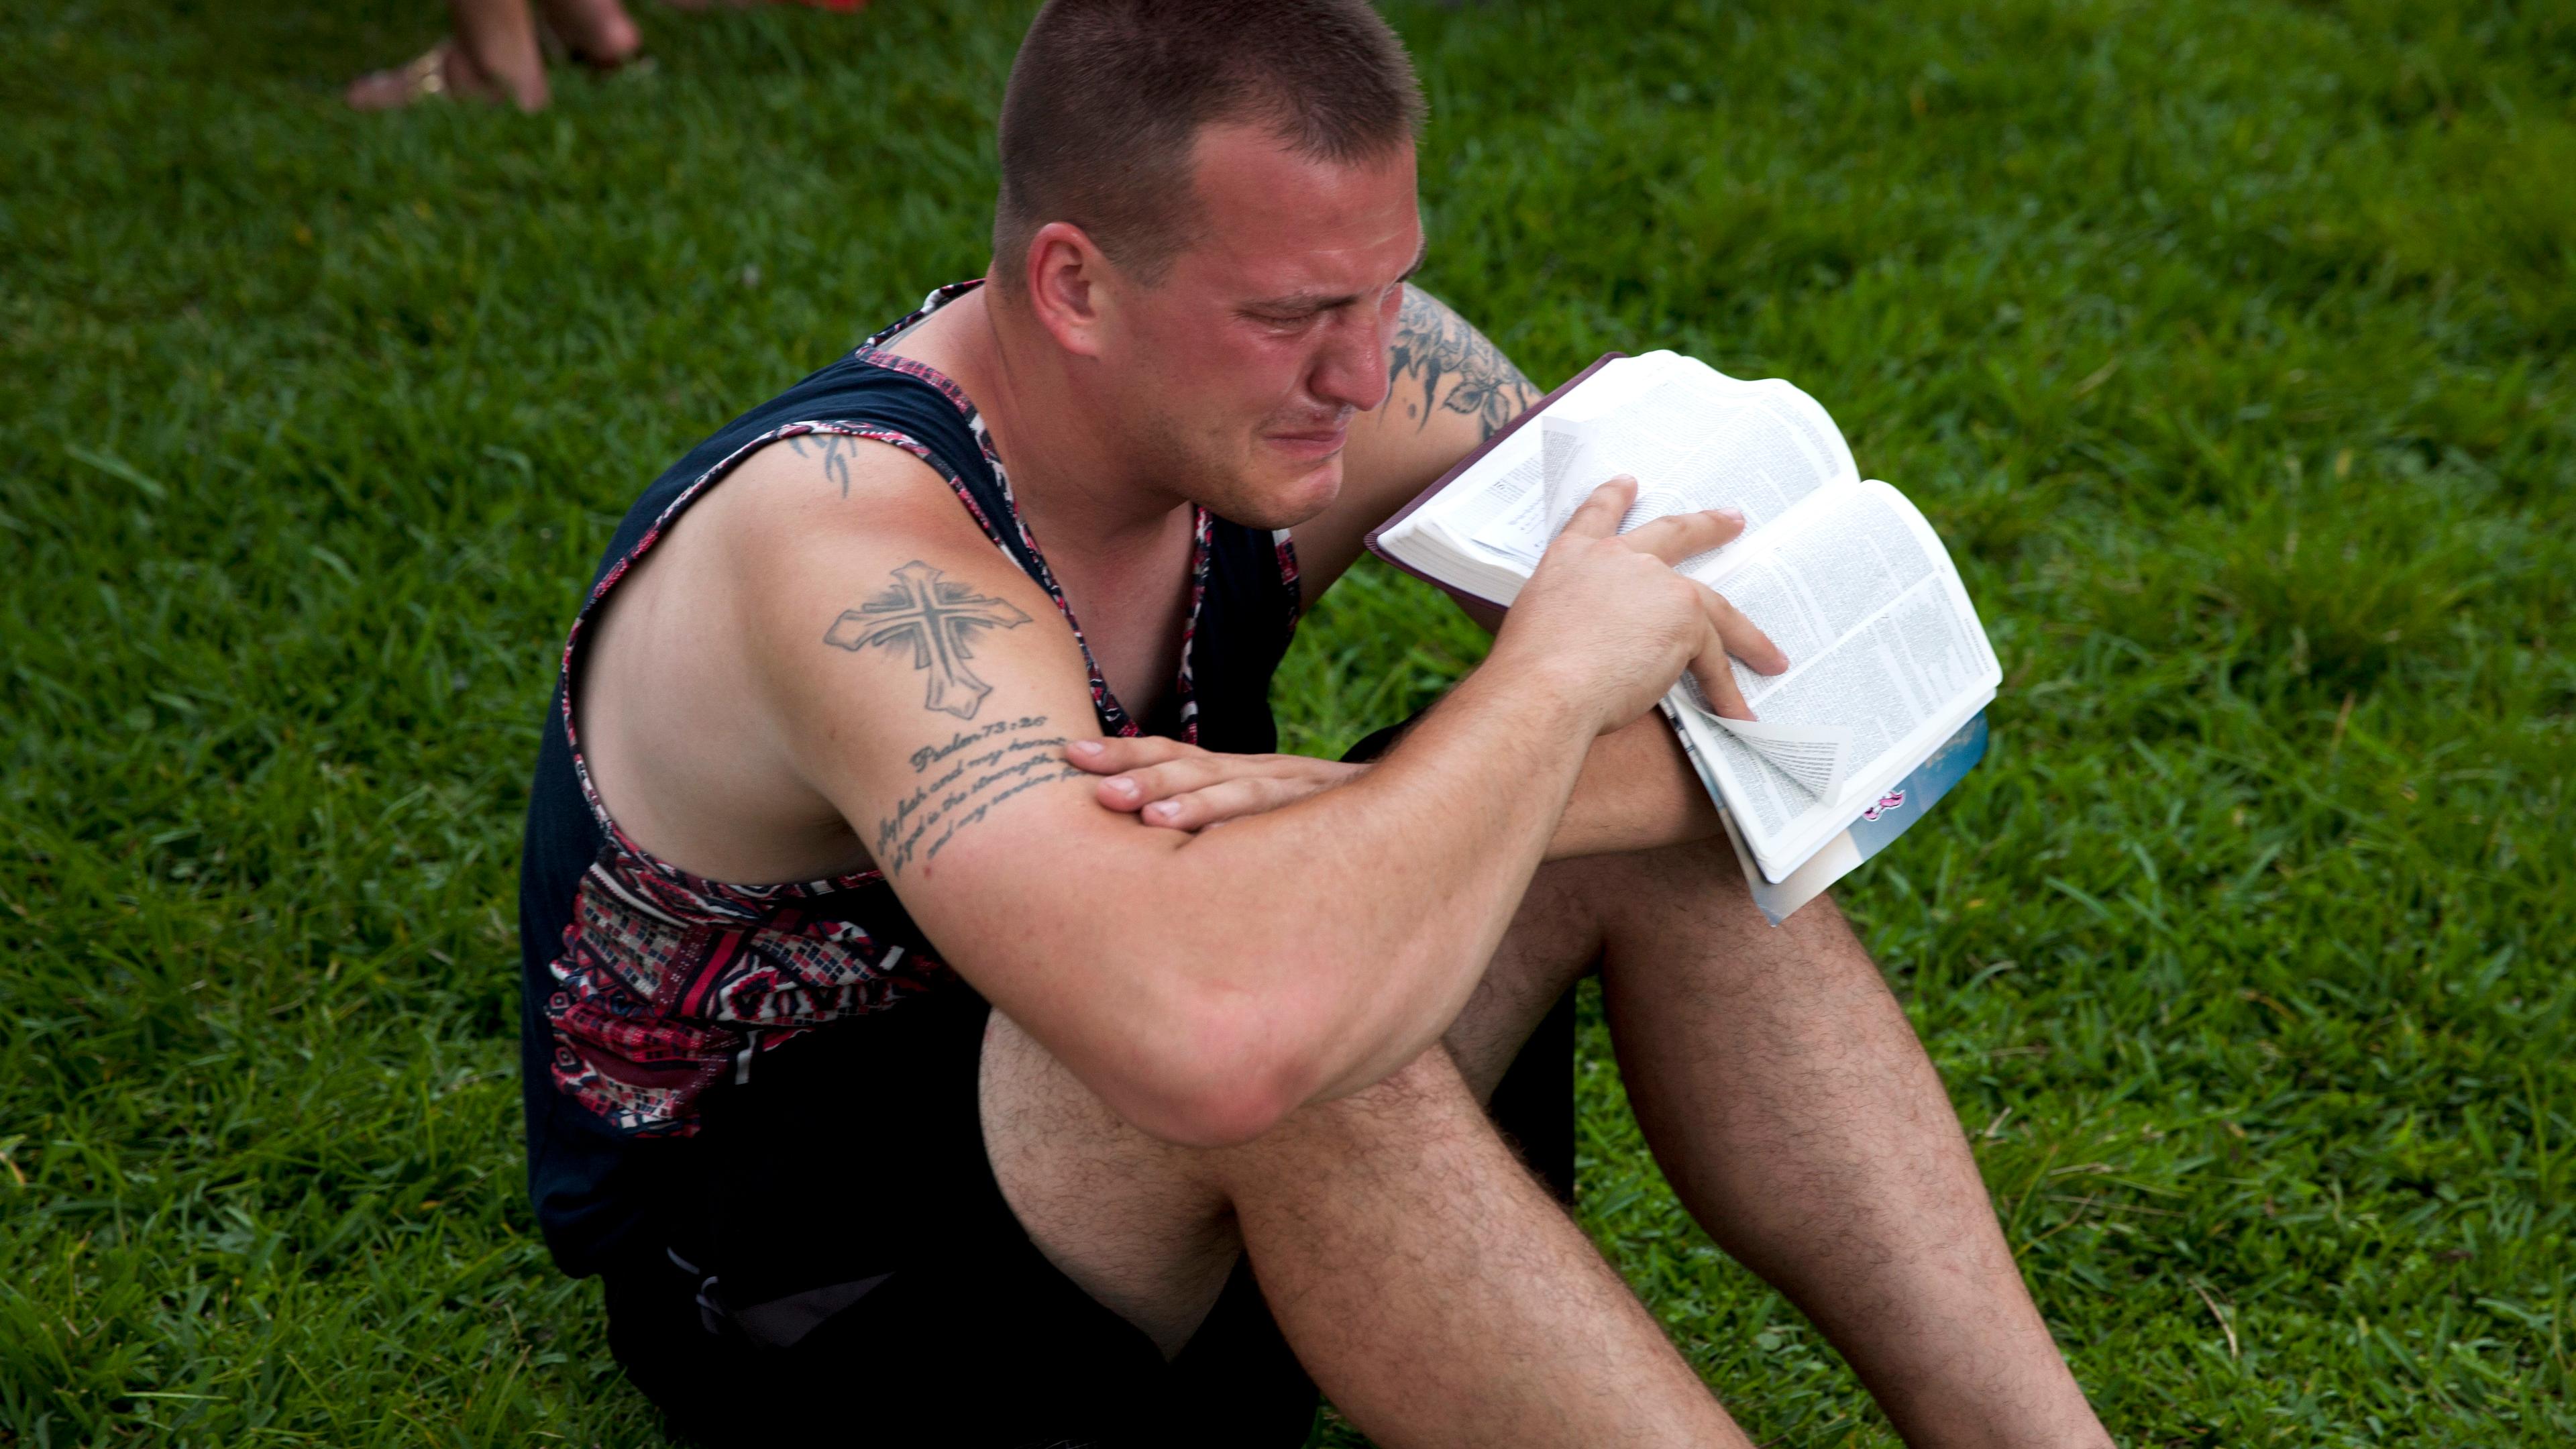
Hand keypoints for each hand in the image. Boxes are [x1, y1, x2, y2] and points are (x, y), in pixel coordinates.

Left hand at [1066, 735, 1365, 829]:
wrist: (1407, 808)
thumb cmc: (1310, 820)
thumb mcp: (1252, 814)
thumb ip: (1206, 818)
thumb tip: (1135, 833)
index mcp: (1231, 770)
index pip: (1170, 753)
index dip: (1122, 753)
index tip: (1068, 756)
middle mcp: (1258, 772)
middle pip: (1194, 766)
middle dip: (1143, 776)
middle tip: (1097, 792)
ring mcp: (1296, 791)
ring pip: (1242, 791)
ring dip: (1197, 804)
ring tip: (1153, 820)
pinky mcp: (1331, 815)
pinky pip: (1294, 823)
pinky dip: (1263, 830)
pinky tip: (1232, 846)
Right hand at [1485, 476, 1789, 734]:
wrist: (1545, 689)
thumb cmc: (1528, 671)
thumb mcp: (1537, 627)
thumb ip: (1570, 621)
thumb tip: (1587, 649)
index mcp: (1572, 556)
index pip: (1596, 516)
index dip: (1613, 498)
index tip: (1629, 483)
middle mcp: (1618, 558)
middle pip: (1674, 534)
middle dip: (1707, 527)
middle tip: (1732, 521)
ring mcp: (1657, 584)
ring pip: (1713, 610)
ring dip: (1747, 637)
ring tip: (1769, 655)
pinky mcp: (1686, 620)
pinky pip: (1713, 661)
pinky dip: (1726, 692)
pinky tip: (1739, 711)